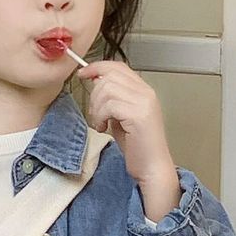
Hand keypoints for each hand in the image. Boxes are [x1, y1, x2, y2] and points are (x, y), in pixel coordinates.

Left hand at [76, 57, 177, 196]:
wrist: (152, 168)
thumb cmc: (138, 147)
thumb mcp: (122, 116)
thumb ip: (112, 98)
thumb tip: (96, 82)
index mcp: (144, 91)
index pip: (118, 67)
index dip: (97, 67)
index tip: (83, 74)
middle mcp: (146, 93)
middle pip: (109, 76)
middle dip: (94, 94)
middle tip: (96, 113)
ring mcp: (144, 102)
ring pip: (107, 89)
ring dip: (96, 108)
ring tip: (101, 123)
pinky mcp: (138, 115)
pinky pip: (109, 105)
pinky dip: (100, 116)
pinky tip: (104, 128)